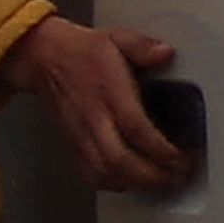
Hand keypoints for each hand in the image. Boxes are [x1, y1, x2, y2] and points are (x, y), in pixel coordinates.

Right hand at [7, 16, 189, 192]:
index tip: (182, 158)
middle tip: (177, 176)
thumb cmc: (82, 51)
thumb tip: (166, 53)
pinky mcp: (71, 144)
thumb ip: (143, 46)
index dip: (161, 150)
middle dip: (153, 176)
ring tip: (160, 182)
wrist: (41, 58)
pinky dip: (112, 184)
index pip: (136, 129)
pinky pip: (89, 174)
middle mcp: (93, 118)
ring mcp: (80, 134)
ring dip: (135, 184)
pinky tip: (130, 182)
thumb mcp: (117, 38)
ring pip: (104, 172)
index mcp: (108, 92)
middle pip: (120, 160)